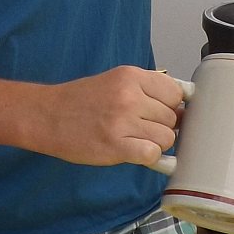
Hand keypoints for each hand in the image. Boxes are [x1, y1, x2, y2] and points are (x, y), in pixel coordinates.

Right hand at [34, 66, 185, 167]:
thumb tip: (186, 101)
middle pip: (172, 117)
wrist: (47, 116)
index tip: (159, 112)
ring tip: (133, 140)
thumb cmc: (81, 101)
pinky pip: (152, 154)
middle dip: (161, 126)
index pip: (175, 93)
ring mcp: (123, 121)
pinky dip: (149, 157)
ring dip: (154, 143)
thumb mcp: (115, 81)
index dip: (170, 106)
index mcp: (131, 76)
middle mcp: (130, 96)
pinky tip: (134, 152)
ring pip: (166, 138)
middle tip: (139, 128)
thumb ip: (148, 89)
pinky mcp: (116, 146)